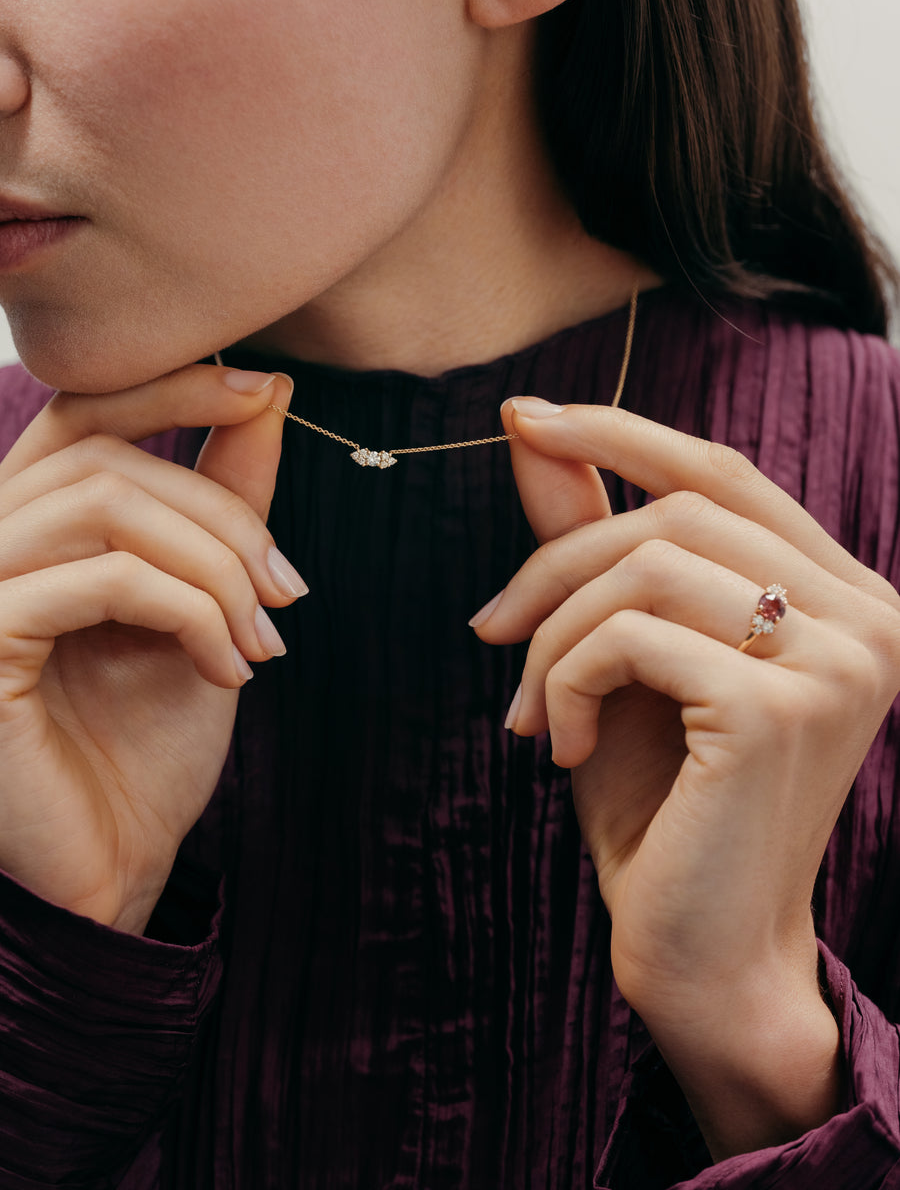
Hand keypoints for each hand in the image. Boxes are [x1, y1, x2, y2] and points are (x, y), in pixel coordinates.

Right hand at [0, 364, 301, 934]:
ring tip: (264, 640)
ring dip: (215, 566)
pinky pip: (102, 580)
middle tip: (289, 590)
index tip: (269, 391)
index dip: (174, 384)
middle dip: (223, 514)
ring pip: (105, 508)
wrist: (117, 859)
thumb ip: (222, 501)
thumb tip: (270, 395)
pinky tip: (227, 670)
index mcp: (27, 524)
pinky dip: (189, 613)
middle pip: (107, 458)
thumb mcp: (203, 600)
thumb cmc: (149, 737)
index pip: (83, 410)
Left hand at [473, 397, 899, 1156]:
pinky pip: (628, 635)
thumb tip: (529, 430)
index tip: (523, 420)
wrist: (701, 952)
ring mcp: (839, 659)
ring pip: (645, 564)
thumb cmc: (664, 808)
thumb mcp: (621, 655)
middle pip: (676, 510)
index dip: (620, 432)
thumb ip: (592, 542)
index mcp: (845, 599)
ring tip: (531, 710)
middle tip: (490, 631)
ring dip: (554, 632)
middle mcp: (869, 617)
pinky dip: (567, 679)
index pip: (726, 474)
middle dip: (557, 560)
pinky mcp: (780, 706)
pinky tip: (565, 747)